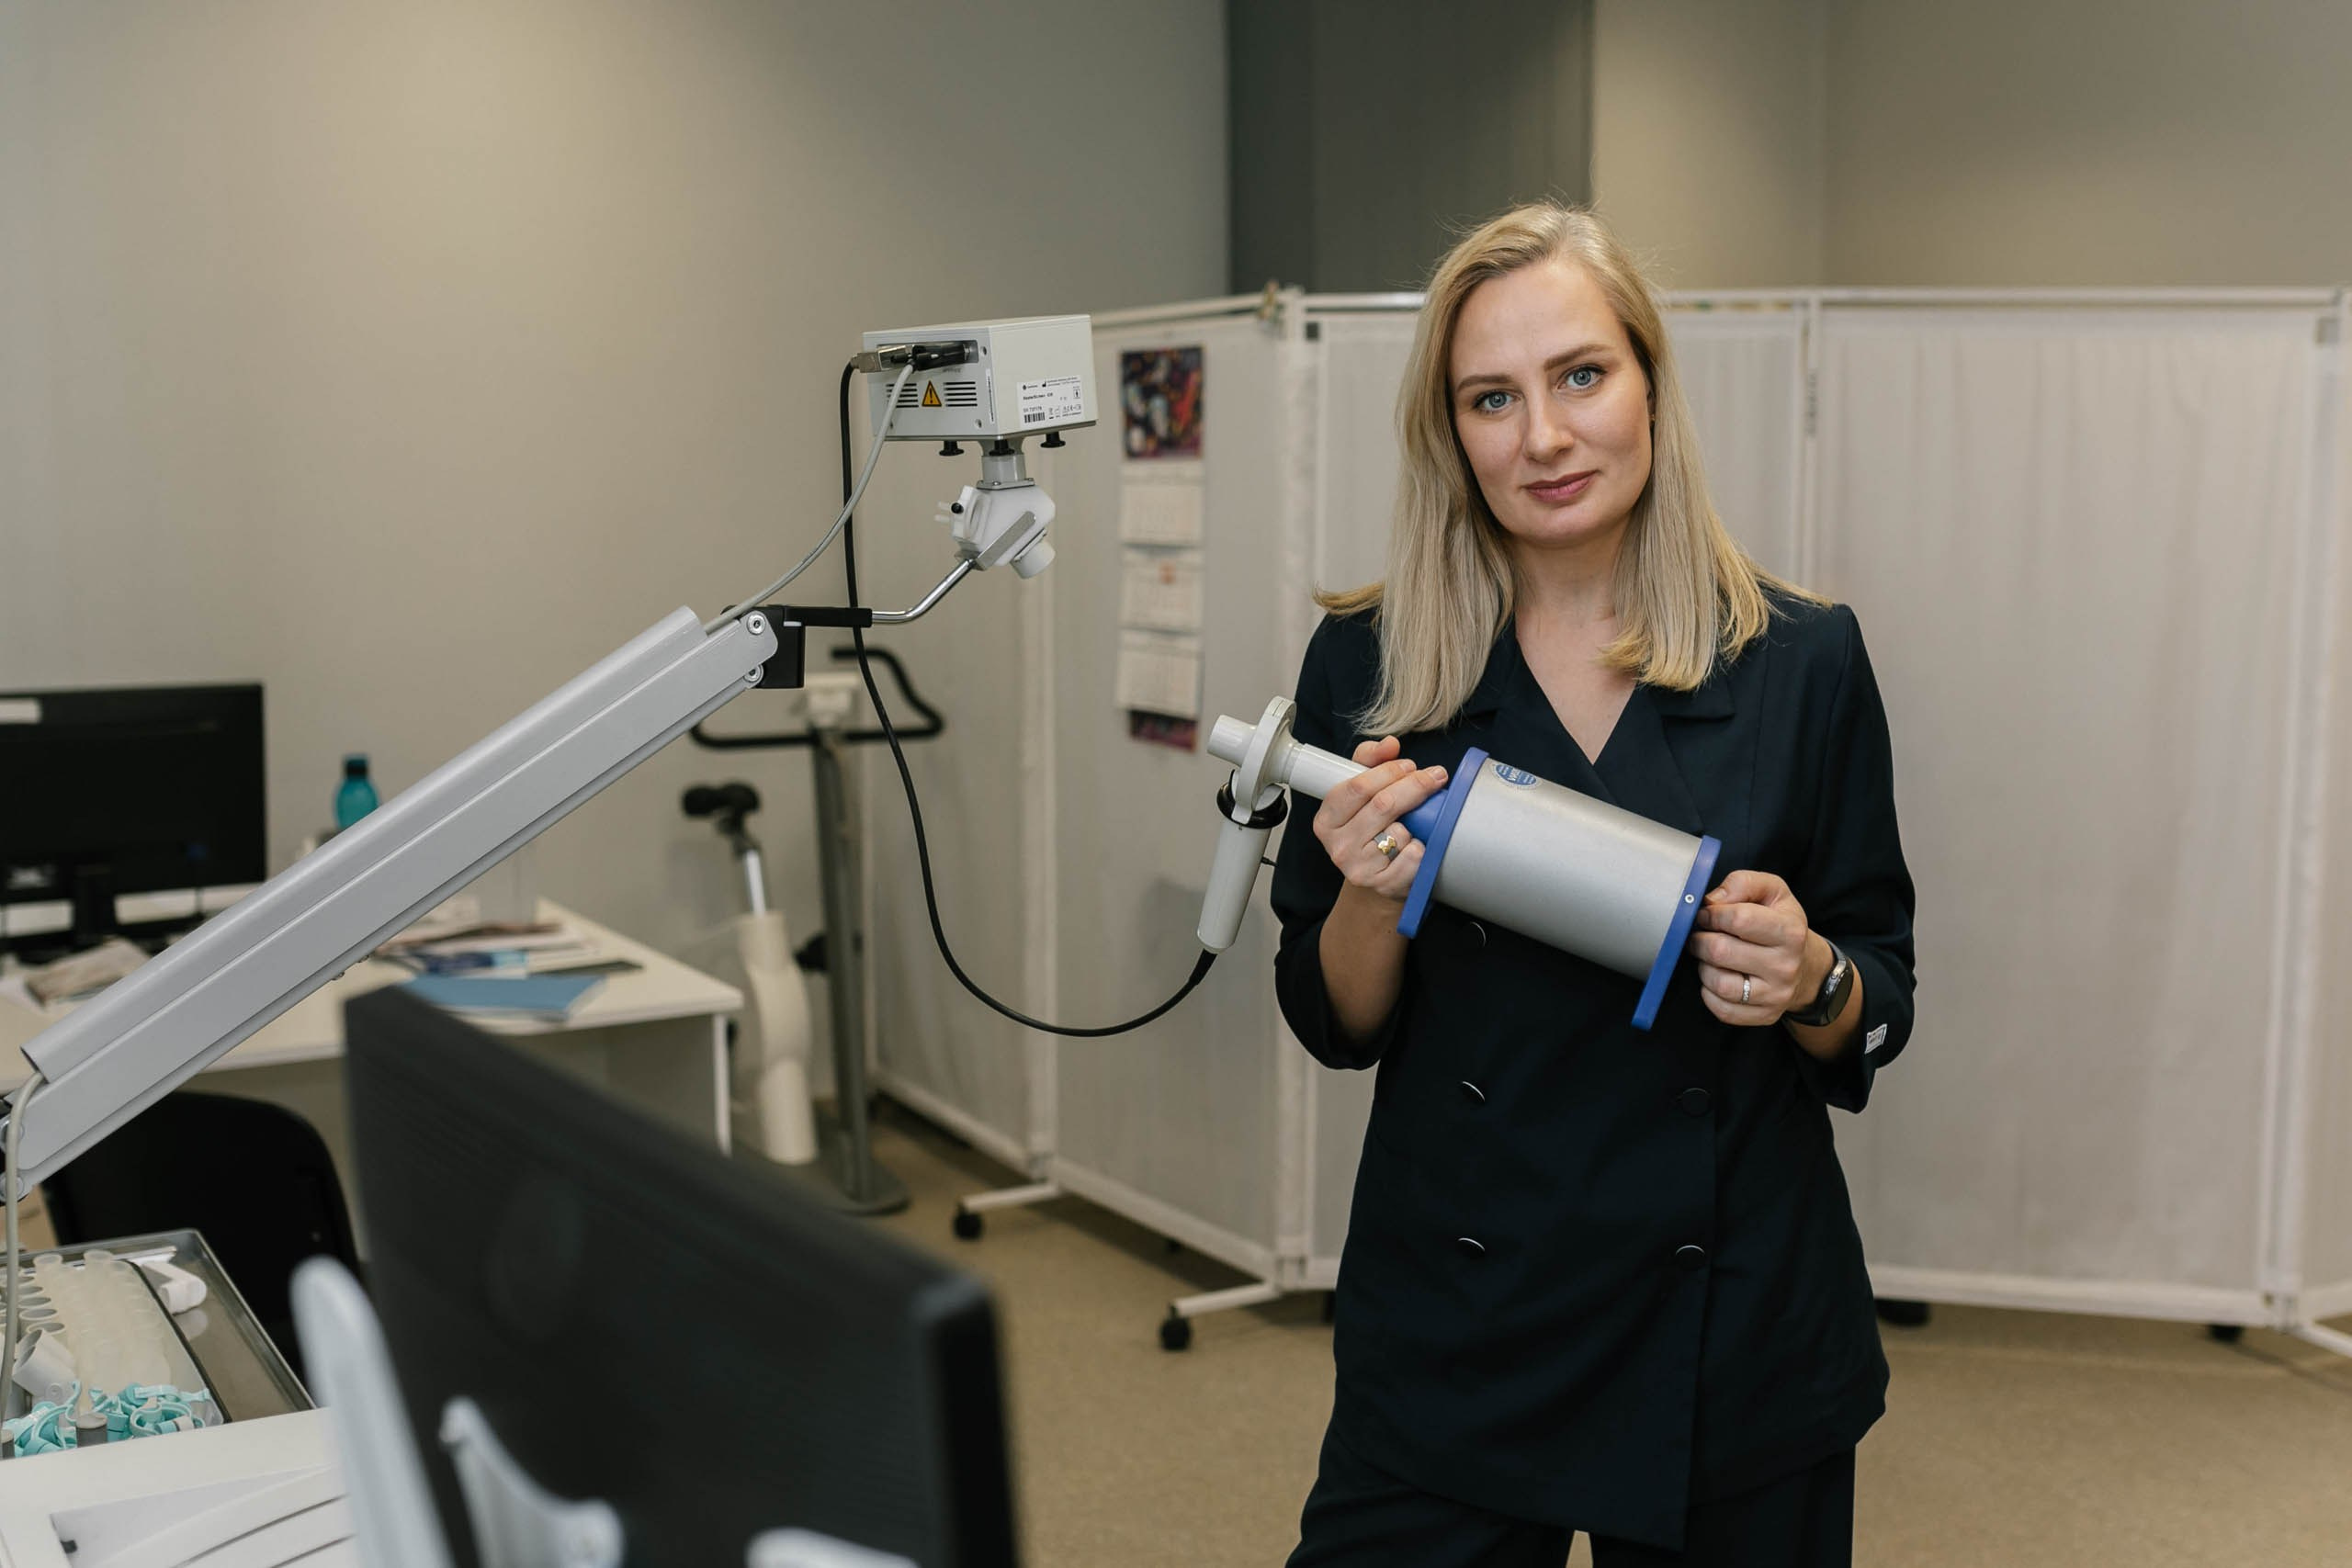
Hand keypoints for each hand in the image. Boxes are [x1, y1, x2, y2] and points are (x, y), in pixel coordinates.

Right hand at [1312, 737, 1449, 905]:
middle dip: (1414, 786)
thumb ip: (1370, 761)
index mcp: (1326, 820)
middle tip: (1433, 778)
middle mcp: (1338, 846)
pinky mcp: (1383, 886)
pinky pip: (1414, 858)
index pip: (1357, 787)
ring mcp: (1359, 869)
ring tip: (1414, 823)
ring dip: (1416, 823)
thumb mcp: (1361, 793)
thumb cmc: (1370, 829)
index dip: (1389, 771)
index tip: (1409, 766)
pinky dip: (1422, 848)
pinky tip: (1418, 845)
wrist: (1377, 879)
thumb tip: (1389, 744)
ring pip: (1400, 832)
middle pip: (1383, 805)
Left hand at [1687, 869, 1823, 1025]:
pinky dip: (1709, 993)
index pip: (1738, 919)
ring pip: (1719, 984)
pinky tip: (1716, 978)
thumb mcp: (1773, 891)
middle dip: (1700, 940)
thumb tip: (1712, 900)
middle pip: (1721, 952)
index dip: (1712, 914)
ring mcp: (1776, 995)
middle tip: (1701, 935)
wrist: (1806, 965)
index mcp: (1790, 932)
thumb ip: (1743, 883)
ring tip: (1709, 957)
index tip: (1706, 914)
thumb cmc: (1780, 923)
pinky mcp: (1765, 1016)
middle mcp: (1786, 966)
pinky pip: (1722, 1010)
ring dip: (1703, 967)